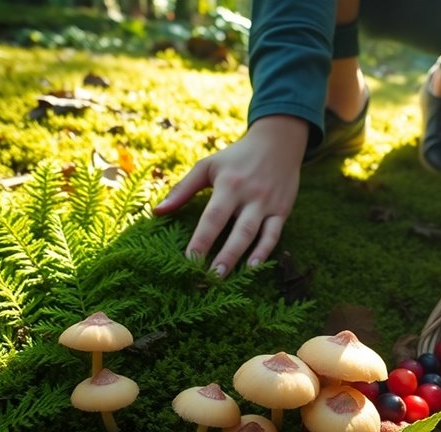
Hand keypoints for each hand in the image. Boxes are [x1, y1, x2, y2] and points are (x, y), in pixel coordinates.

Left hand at [152, 115, 308, 276]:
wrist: (278, 143)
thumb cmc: (236, 157)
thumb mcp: (208, 166)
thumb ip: (183, 189)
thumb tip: (157, 212)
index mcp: (229, 184)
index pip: (213, 217)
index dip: (201, 240)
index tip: (188, 261)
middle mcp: (250, 195)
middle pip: (237, 231)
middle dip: (223, 256)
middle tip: (208, 279)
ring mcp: (269, 204)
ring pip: (255, 235)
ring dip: (241, 258)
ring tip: (226, 278)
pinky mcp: (283, 210)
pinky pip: (274, 234)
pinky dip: (264, 252)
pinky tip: (253, 268)